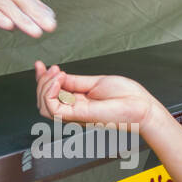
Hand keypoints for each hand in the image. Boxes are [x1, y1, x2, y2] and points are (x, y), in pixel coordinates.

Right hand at [34, 61, 157, 130]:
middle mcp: (74, 110)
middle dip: (41, 81)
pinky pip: (52, 108)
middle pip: (43, 101)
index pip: (51, 95)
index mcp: (78, 102)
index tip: (40, 65)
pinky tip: (59, 80)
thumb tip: (59, 75)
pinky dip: (50, 92)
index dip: (42, 80)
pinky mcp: (78, 116)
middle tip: (52, 68)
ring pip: (44, 106)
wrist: (141, 106)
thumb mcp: (96, 82)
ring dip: (44, 86)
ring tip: (57, 73)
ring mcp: (75, 114)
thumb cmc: (127, 97)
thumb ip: (75, 81)